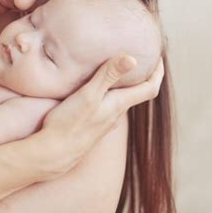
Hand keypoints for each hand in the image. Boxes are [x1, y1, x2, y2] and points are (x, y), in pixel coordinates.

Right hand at [40, 55, 163, 175]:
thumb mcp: (89, 95)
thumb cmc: (69, 124)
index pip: (149, 88)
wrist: (53, 154)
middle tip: (138, 58)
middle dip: (141, 76)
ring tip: (115, 70)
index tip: (159, 58)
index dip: (158, 72)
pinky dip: (109, 95)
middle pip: (137, 94)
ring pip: (121, 101)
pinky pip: (107, 108)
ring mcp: (104, 123)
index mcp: (119, 105)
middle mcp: (115, 115)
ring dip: (124, 86)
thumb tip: (132, 59)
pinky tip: (96, 91)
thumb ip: (108, 76)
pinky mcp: (92, 128)